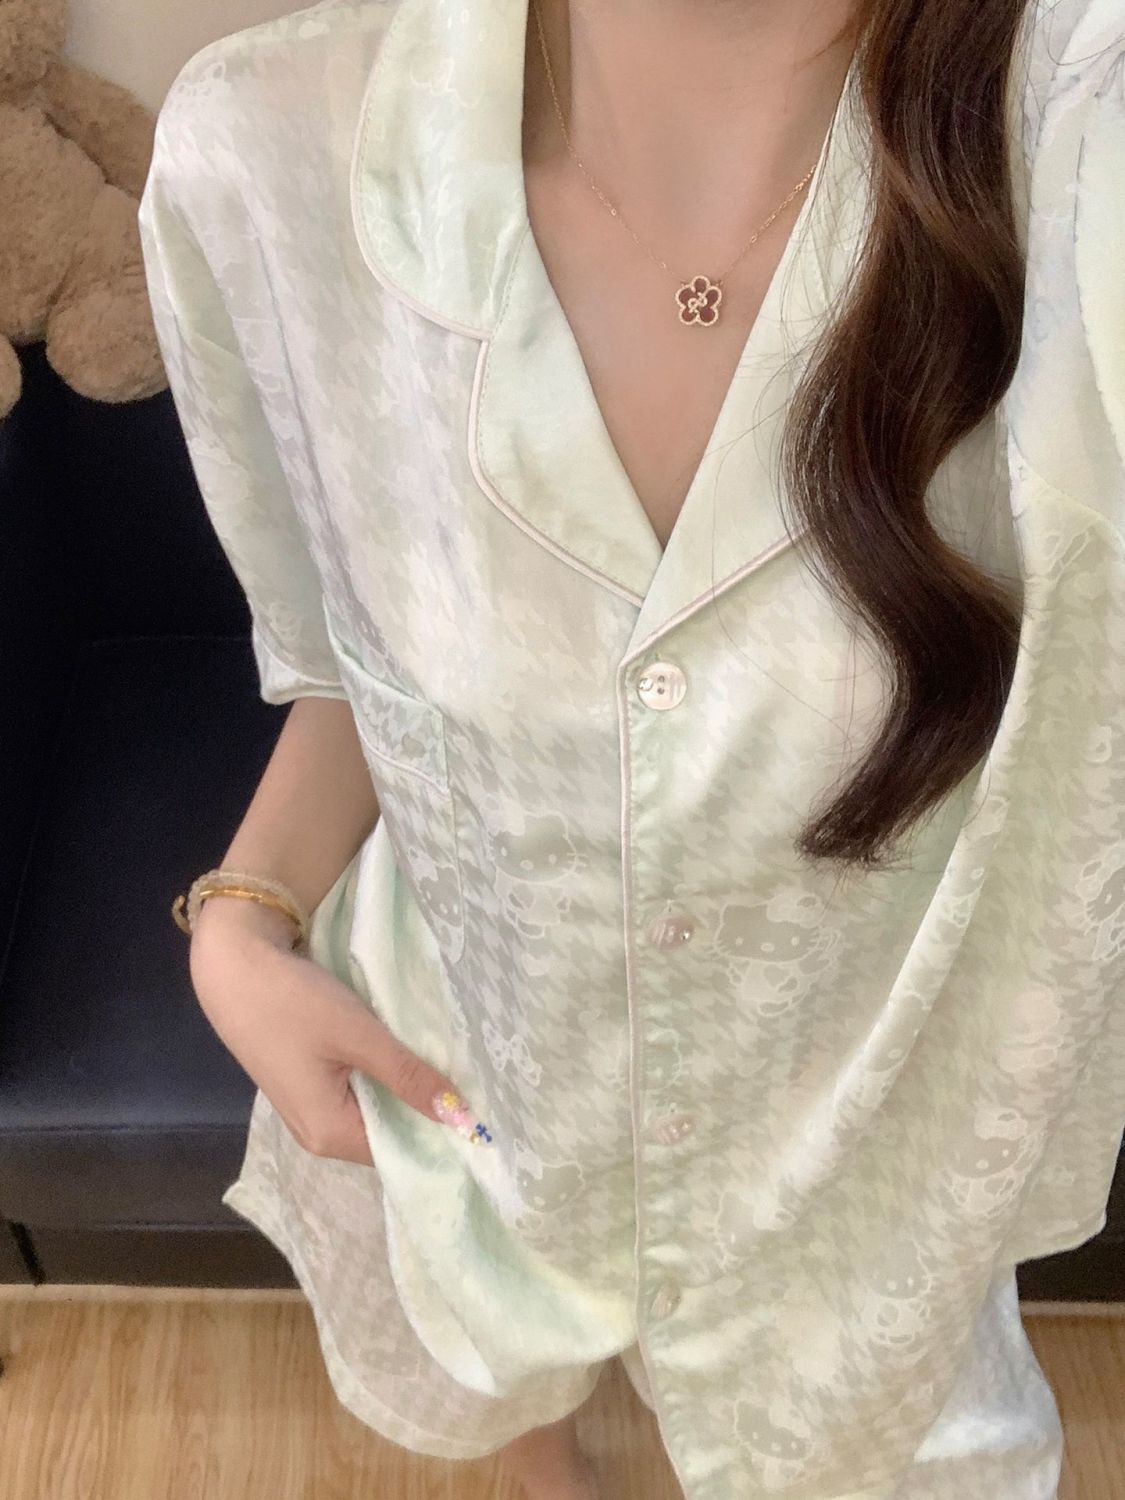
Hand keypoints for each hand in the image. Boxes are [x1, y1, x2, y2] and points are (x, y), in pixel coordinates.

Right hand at [187, 897, 482, 1165]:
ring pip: (374, 1112)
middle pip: (387, 1136)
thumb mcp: (359, 1035)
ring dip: (404, 1092)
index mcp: (329, 1135)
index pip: (400, 1153)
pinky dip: (382, 1079)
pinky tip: (406, 1057)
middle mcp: (316, 1135)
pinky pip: (356, 1094)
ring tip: (447, 1069)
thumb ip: (408, 1077)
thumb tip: (460, 1117)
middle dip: (425, 1112)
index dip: (441, 1134)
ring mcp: (308, 1110)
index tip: (482, 1115)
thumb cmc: (294, 1003)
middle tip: (474, 1086)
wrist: (233, 966)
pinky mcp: (305, 1084)